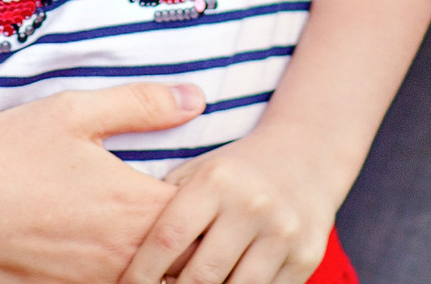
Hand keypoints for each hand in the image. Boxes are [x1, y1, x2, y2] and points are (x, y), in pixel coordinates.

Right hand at [0, 85, 194, 283]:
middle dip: (194, 239)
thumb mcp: (72, 113)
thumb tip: (198, 98)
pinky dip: (121, 275)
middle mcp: (123, 256)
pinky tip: (104, 252)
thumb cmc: (2, 157)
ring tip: (152, 239)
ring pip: (151, 282)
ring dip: (160, 263)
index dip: (210, 201)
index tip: (204, 182)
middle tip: (190, 216)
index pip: (203, 217)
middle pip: (187, 260)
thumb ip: (141, 104)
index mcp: (134, 207)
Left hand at [121, 125, 351, 283]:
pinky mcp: (306, 257)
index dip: (141, 273)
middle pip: (201, 276)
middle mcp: (253, 205)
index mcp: (217, 180)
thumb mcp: (197, 172)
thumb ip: (165, 206)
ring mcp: (283, 233)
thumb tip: (124, 251)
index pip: (168, 238)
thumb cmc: (235, 172)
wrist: (306, 158)